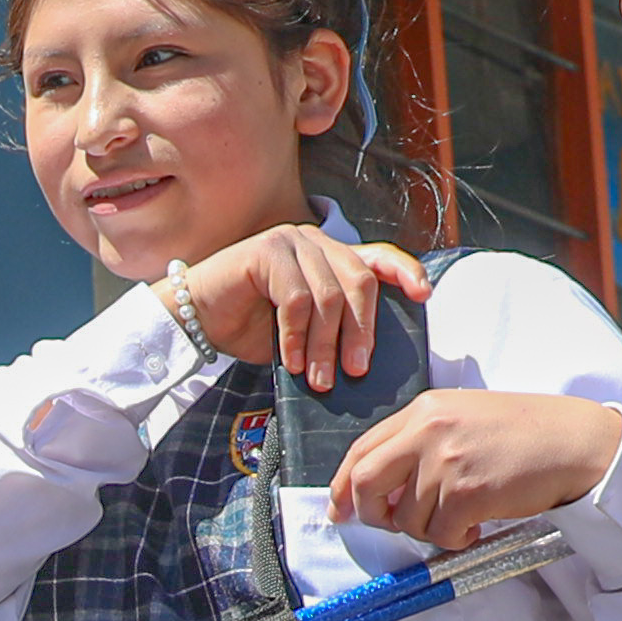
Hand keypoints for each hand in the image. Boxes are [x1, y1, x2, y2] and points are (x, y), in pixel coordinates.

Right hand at [171, 223, 426, 388]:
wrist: (198, 321)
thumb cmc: (252, 328)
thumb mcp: (305, 333)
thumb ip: (335, 331)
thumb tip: (368, 362)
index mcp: (332, 257)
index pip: (379, 257)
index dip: (406, 272)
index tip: (424, 296)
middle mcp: (316, 242)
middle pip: (360, 281)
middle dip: (363, 331)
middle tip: (356, 371)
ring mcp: (292, 242)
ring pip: (328, 294)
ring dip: (326, 343)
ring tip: (321, 378)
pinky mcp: (267, 251)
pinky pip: (295, 298)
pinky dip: (296, 336)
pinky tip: (293, 361)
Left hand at [330, 386, 621, 553]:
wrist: (576, 441)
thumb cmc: (525, 432)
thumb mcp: (463, 417)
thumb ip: (420, 442)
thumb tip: (383, 487)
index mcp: (423, 409)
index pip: (361, 450)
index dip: (343, 486)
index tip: (341, 510)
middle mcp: (428, 430)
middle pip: (365, 484)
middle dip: (371, 514)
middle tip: (393, 525)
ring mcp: (446, 461)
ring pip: (406, 518)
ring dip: (430, 530)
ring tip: (462, 516)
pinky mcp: (467, 492)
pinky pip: (440, 534)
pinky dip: (455, 540)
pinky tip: (478, 526)